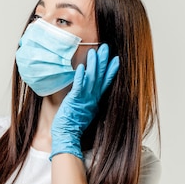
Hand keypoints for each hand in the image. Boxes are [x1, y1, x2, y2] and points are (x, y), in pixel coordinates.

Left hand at [50, 44, 118, 159]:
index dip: (111, 70)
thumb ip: (88, 101)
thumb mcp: (85, 111)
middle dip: (103, 61)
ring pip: (91, 78)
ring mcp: (84, 98)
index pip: (105, 83)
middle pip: (100, 76)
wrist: (67, 135)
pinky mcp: (75, 100)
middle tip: (106, 48)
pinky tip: (81, 66)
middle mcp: (92, 98)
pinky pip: (79, 86)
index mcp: (95, 100)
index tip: (116, 59)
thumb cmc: (73, 124)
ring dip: (93, 64)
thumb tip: (89, 94)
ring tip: (94, 51)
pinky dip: (81, 76)